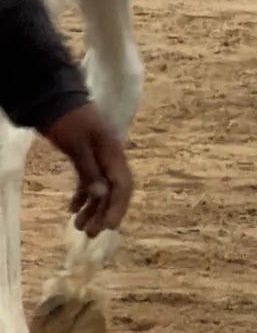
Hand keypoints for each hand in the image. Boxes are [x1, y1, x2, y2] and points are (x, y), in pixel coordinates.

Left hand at [43, 105, 132, 235]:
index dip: (117, 207)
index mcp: (113, 153)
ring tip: (79, 227)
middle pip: (114, 191)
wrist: (57, 98)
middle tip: (91, 234)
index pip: (122, 185)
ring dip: (92, 209)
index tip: (109, 226)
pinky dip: (83, 196)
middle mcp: (110, 158)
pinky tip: (73, 209)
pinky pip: (90, 181)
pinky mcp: (88, 157)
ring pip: (101, 189)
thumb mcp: (77, 145)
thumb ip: (90, 170)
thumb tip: (102, 195)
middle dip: (104, 213)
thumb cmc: (68, 120)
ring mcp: (100, 158)